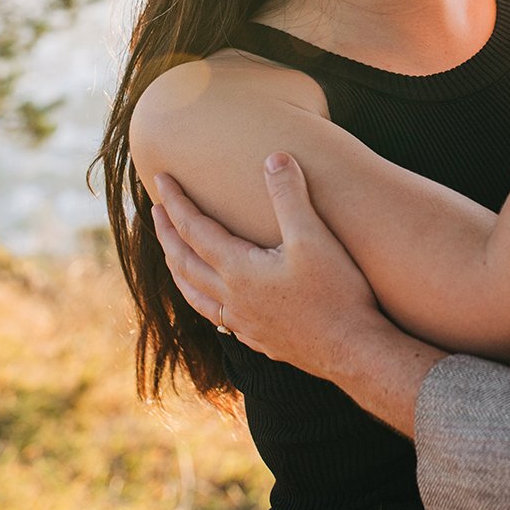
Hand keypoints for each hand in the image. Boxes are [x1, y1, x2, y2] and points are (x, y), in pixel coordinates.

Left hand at [149, 153, 392, 381]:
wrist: (355, 352)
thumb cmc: (338, 294)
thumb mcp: (315, 238)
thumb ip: (290, 197)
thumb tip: (274, 158)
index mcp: (238, 270)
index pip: (194, 229)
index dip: (176, 202)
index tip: (161, 178)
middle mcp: (232, 299)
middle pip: (184, 263)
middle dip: (166, 234)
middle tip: (154, 211)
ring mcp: (244, 324)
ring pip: (195, 295)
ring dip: (178, 270)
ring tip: (171, 256)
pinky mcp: (261, 340)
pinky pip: (218, 316)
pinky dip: (204, 300)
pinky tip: (215, 301)